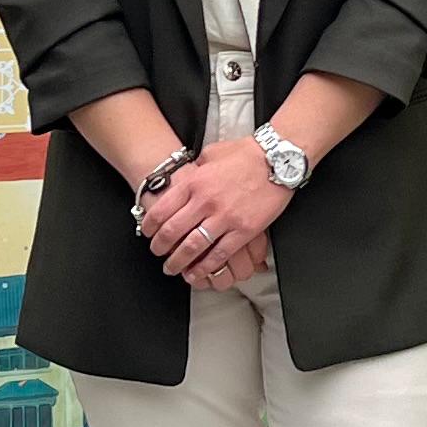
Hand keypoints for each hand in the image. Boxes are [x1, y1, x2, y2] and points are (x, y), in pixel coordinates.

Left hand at [144, 137, 291, 286]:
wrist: (278, 158)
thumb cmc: (247, 153)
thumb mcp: (212, 152)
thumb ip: (196, 166)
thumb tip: (188, 173)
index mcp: (195, 182)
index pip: (162, 210)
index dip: (150, 227)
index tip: (148, 234)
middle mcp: (205, 201)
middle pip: (172, 232)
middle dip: (160, 248)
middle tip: (158, 254)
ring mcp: (225, 217)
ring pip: (193, 247)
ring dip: (179, 261)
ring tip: (173, 268)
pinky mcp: (244, 230)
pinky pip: (220, 254)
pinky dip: (206, 267)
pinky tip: (198, 273)